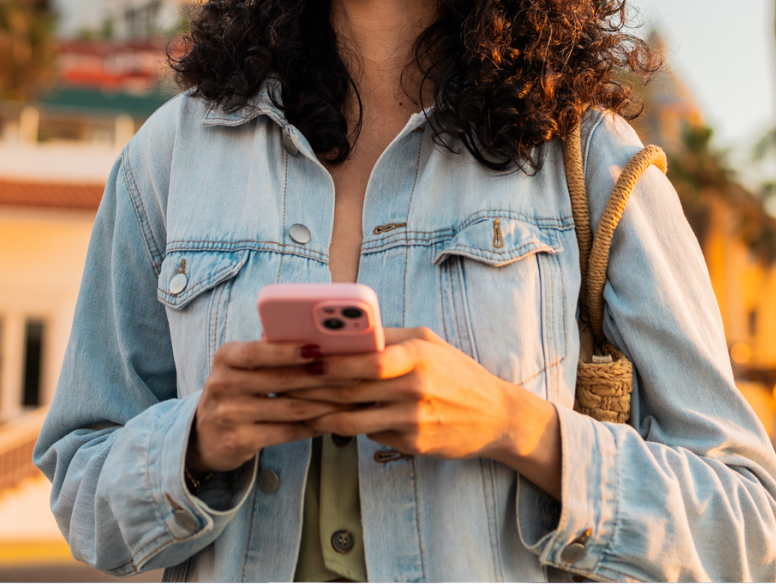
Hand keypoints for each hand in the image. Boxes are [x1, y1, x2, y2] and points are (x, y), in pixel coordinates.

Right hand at [188, 340, 356, 473]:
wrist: (202, 435)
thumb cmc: (234, 391)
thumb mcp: (240, 366)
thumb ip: (269, 352)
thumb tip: (315, 336)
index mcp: (226, 356)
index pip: (258, 350)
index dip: (290, 350)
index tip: (320, 347)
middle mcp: (224, 383)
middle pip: (281, 379)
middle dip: (322, 375)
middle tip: (354, 372)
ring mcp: (230, 414)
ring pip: (289, 407)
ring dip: (325, 402)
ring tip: (352, 396)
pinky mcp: (240, 441)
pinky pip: (286, 432)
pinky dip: (313, 425)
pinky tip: (332, 420)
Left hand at [287, 327, 561, 498]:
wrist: (495, 416)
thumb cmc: (456, 371)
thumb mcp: (428, 341)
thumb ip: (389, 336)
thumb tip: (345, 330)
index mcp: (417, 355)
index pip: (366, 360)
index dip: (331, 360)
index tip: (299, 355)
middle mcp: (414, 388)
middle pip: (352, 390)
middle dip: (312, 386)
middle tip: (280, 382)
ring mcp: (413, 420)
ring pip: (353, 418)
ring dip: (318, 413)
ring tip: (290, 405)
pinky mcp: (412, 445)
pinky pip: (369, 435)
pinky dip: (343, 428)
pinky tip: (320, 422)